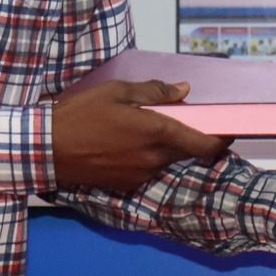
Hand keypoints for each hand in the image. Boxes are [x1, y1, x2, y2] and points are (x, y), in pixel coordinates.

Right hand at [51, 78, 230, 191]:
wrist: (46, 149)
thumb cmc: (80, 115)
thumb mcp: (117, 92)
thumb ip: (154, 92)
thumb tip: (183, 90)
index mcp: (157, 133)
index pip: (204, 145)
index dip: (222, 140)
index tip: (229, 131)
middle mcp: (154, 159)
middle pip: (186, 151)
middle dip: (187, 137)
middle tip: (173, 119)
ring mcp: (140, 176)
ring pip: (166, 161)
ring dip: (164, 148)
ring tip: (139, 130)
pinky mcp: (126, 185)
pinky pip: (147, 170)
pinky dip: (146, 158)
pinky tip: (124, 145)